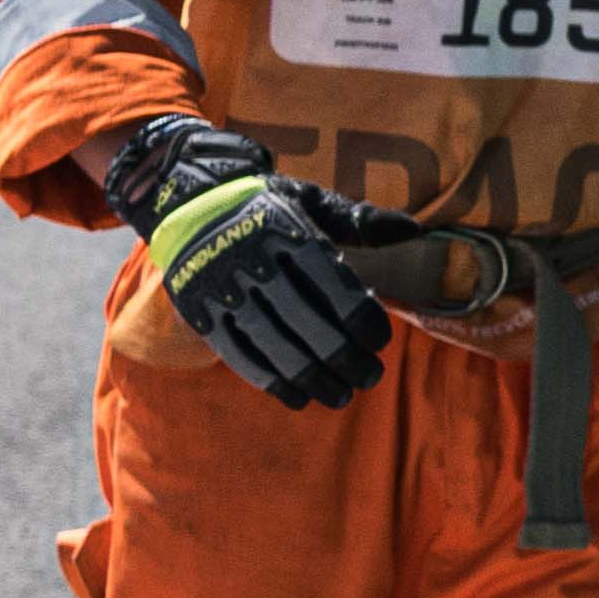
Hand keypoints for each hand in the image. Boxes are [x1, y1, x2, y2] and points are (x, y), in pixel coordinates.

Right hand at [98, 115, 389, 411]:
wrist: (185, 200)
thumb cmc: (266, 206)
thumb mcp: (309, 201)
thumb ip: (359, 221)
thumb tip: (413, 230)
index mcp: (285, 230)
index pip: (330, 282)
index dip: (360, 317)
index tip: (381, 341)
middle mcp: (252, 261)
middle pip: (305, 319)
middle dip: (344, 356)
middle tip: (371, 377)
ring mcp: (223, 289)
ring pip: (273, 342)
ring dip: (312, 376)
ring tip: (342, 396)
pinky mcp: (200, 311)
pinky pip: (238, 353)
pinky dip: (270, 380)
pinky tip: (299, 397)